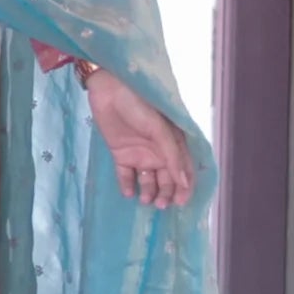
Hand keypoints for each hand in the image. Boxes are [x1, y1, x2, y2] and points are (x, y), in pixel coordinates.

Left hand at [85, 67, 194, 209]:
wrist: (108, 89)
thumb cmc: (139, 103)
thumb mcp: (159, 129)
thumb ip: (172, 156)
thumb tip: (185, 184)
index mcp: (173, 143)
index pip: (183, 170)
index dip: (184, 187)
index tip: (181, 202)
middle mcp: (158, 151)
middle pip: (166, 179)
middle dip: (166, 194)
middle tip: (161, 205)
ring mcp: (139, 154)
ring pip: (148, 180)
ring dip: (149, 192)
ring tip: (145, 200)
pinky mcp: (120, 154)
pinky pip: (126, 176)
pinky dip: (128, 186)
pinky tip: (129, 194)